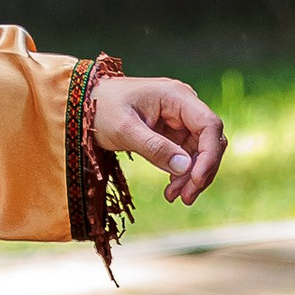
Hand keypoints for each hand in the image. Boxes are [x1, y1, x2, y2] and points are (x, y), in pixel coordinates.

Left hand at [90, 70, 223, 206]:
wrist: (84, 105)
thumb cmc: (101, 109)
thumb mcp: (124, 130)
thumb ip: (155, 148)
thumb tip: (185, 168)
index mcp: (177, 96)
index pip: (209, 125)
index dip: (209, 154)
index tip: (196, 180)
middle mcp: (184, 105)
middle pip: (210, 141)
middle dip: (201, 171)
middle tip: (186, 198)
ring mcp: (179, 120)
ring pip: (200, 152)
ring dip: (191, 177)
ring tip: (173, 197)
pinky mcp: (172, 133)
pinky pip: (187, 156)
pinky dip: (182, 174)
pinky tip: (171, 189)